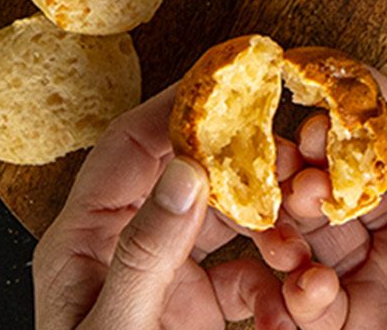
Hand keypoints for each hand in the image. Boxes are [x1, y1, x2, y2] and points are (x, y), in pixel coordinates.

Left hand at [32, 86, 297, 329]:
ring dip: (269, 221)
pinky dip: (276, 280)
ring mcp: (161, 276)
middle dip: (239, 162)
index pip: (129, 146)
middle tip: (287, 151)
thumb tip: (185, 171)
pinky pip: (244, 276)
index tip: (226, 81)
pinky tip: (296, 291)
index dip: (176, 107)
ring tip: (304, 218)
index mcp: (82, 238)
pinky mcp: (194, 308)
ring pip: (224, 222)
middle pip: (184, 175)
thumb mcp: (114, 323)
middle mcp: (123, 246)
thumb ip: (145, 252)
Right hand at [258, 70, 386, 328]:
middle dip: (314, 166)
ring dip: (292, 224)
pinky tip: (309, 293)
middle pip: (347, 186)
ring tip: (293, 217)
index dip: (368, 109)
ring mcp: (373, 288)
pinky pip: (305, 304)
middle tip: (296, 155)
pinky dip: (296, 295)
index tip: (328, 75)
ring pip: (313, 238)